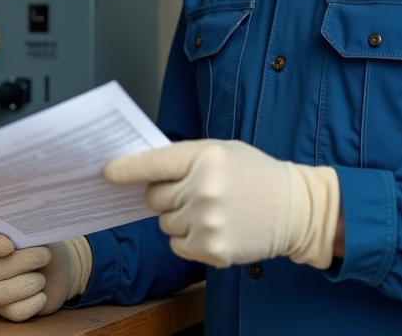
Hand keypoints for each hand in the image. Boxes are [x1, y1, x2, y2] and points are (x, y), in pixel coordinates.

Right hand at [0, 228, 91, 320]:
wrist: (61, 266)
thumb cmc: (47, 244)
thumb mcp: (40, 230)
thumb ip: (28, 227)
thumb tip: (25, 228)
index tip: (11, 244)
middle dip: (20, 263)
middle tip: (45, 255)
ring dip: (27, 284)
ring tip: (42, 278)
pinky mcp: (8, 309)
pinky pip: (13, 312)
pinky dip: (33, 303)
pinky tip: (43, 294)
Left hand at [104, 139, 338, 268]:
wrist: (295, 209)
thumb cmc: (255, 175)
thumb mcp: (223, 152)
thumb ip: (184, 159)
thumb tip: (137, 172)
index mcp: (206, 156)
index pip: (153, 162)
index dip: (126, 169)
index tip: (106, 173)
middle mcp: (204, 188)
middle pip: (154, 197)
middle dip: (167, 196)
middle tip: (196, 192)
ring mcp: (207, 221)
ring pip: (164, 223)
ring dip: (180, 218)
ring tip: (213, 210)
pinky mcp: (212, 249)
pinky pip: (176, 245)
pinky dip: (189, 240)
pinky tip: (216, 228)